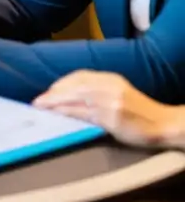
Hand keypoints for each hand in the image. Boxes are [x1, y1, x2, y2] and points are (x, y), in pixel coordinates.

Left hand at [33, 70, 179, 147]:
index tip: (48, 92)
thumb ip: (97, 90)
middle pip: (73, 86)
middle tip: (37, 102)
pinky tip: (57, 116)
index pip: (78, 76)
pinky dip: (67, 113)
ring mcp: (110, 101)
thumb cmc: (140, 112)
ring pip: (75, 98)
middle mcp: (108, 86)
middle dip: (53, 94)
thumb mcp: (119, 92)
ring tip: (41, 108)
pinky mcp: (112, 116)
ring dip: (54, 103)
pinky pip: (84, 113)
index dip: (60, 84)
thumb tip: (69, 96)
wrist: (163, 124)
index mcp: (110, 78)